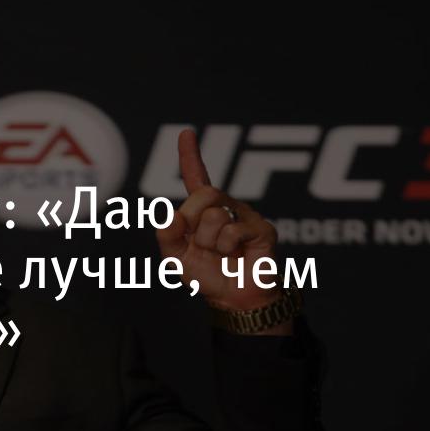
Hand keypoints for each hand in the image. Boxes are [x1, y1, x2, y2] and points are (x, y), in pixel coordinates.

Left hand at [155, 129, 288, 327]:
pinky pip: (232, 232)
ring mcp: (245, 216)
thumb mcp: (176, 257)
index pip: (196, 177)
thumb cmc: (207, 274)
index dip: (190, 156)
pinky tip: (235, 256)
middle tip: (200, 243)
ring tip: (220, 253)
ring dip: (209, 241)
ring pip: (216, 215)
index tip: (186, 133)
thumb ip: (167, 237)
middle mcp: (225, 207)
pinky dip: (226, 249)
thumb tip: (172, 216)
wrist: (231, 297)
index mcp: (203, 210)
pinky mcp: (262, 229)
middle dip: (194, 219)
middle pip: (205, 193)